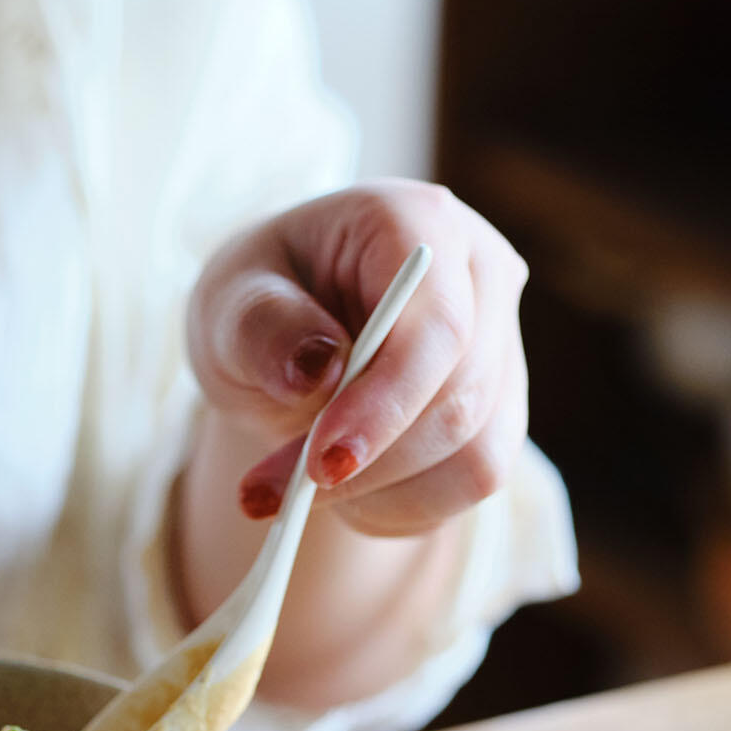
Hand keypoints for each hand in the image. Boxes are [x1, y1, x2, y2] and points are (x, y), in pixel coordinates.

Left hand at [186, 180, 528, 536]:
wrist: (284, 337)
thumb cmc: (257, 304)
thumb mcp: (229, 302)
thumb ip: (264, 327)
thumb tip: (318, 367)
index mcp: (416, 223)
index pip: (437, 324)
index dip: (386, 402)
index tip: (320, 464)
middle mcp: (480, 274)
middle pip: (462, 396)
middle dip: (370, 463)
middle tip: (274, 497)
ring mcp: (501, 343)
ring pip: (478, 452)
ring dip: (382, 493)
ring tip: (300, 492)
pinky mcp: (500, 407)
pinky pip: (472, 482)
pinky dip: (401, 507)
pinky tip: (346, 494)